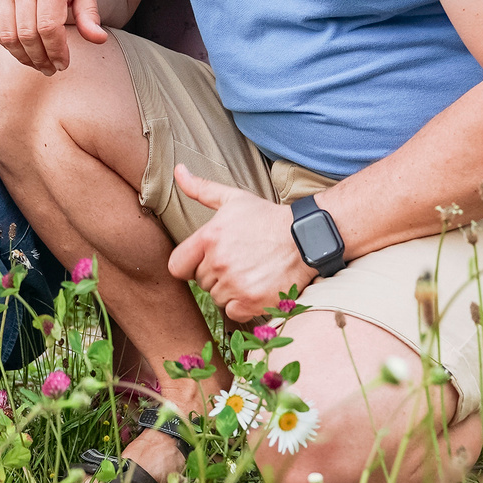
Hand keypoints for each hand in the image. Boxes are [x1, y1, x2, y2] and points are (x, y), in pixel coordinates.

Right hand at [0, 0, 103, 73]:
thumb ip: (89, 13)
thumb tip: (99, 40)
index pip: (49, 27)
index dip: (57, 51)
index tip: (64, 64)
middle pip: (27, 35)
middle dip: (41, 59)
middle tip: (52, 69)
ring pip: (8, 36)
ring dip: (23, 57)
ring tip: (39, 64)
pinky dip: (9, 45)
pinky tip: (24, 51)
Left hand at [164, 164, 311, 321]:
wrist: (304, 238)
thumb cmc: (266, 218)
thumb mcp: (233, 199)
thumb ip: (200, 188)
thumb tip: (178, 170)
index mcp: (209, 238)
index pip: (177, 266)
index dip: (189, 265)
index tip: (205, 260)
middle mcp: (219, 263)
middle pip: (201, 282)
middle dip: (215, 274)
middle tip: (239, 261)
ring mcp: (236, 284)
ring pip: (217, 297)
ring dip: (229, 289)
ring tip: (250, 271)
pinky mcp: (252, 302)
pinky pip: (233, 312)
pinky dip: (243, 305)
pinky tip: (256, 287)